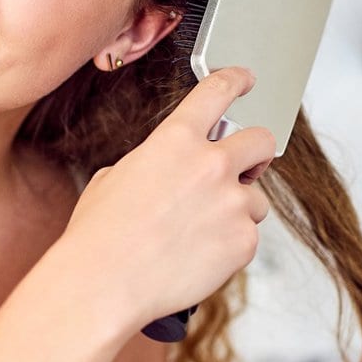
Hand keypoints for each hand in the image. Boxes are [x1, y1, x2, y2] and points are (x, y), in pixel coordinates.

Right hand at [64, 66, 275, 328]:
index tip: (246, 80)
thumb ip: (153, 164)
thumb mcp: (114, 179)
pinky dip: (229, 247)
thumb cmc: (100, 234)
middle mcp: (211, 164)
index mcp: (175, 140)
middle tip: (245, 168)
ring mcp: (232, 203)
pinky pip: (248, 237)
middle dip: (256, 154)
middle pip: (261, 141)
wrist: (104, 281)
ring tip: (199, 233)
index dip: (236, 80)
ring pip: (257, 199)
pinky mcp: (243, 241)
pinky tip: (197, 256)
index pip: (217, 92)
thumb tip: (166, 173)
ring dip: (237, 211)